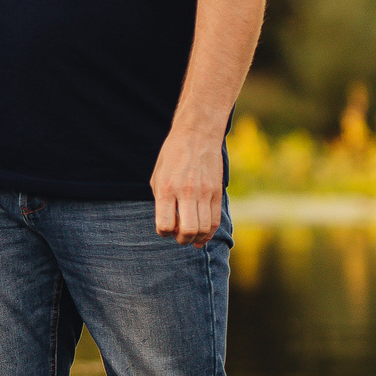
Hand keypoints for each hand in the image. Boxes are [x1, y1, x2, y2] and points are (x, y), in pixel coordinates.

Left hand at [150, 127, 224, 245]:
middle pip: (188, 231)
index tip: (165, 228)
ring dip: (196, 239)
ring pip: (204, 229)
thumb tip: (169, 226)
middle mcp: (186, 192)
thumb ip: (161, 202)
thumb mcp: (158, 177)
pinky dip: (209, 233)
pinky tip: (203, 236)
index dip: (164, 232)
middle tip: (179, 236)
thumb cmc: (172, 157)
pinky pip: (215, 220)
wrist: (197, 135)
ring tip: (191, 236)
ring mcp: (204, 193)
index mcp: (166, 189)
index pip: (165, 225)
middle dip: (182, 240)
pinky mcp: (217, 192)